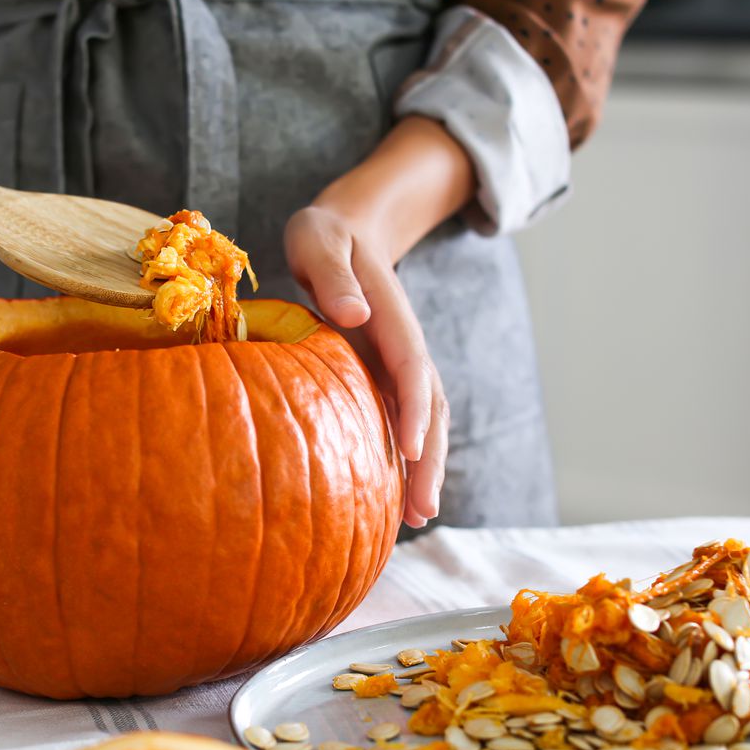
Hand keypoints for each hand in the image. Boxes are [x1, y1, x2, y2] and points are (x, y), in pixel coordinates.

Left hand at [284, 116, 474, 527]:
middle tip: (422, 511)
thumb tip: (355, 314)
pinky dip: (402, 457)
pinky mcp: (383, 376)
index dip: (414, 409)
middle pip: (428, 407)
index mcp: (391, 317)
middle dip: (430, 459)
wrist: (344, 231)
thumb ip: (333, 274)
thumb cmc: (324, 236)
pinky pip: (399, 420)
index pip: (411, 368)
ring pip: (421, 420)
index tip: (413, 450)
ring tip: (415, 518)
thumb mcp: (319, 239)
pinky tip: (388, 497)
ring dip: (424, 468)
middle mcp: (403, 346)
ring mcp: (396, 364)